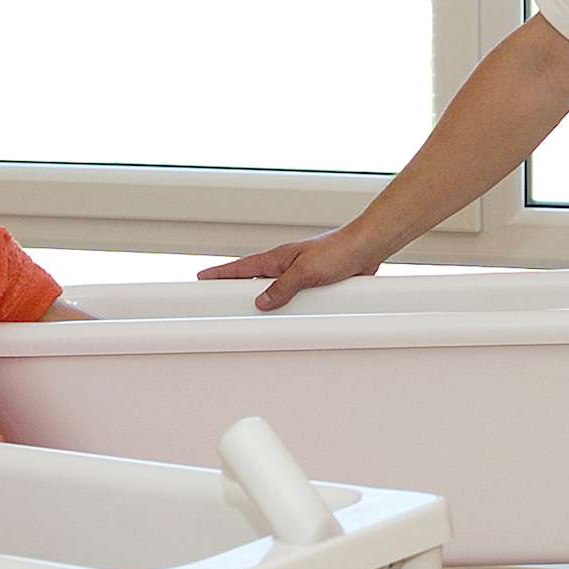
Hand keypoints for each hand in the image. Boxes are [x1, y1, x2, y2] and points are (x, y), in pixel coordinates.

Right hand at [198, 230, 380, 310]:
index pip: (240, 268)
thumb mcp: (306, 272)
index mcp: (277, 259)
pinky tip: (290, 320)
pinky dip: (290, 309)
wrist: (367, 248)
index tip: (201, 280)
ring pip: (276, 294)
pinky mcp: (316, 285)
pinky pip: (297, 300)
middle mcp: (285, 267)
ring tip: (253, 320)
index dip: (219, 275)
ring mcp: (299, 277)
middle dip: (238, 294)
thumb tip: (262, 302)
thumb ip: (283, 287)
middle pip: (254, 283)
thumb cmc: (339, 250)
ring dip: (267, 305)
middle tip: (220, 307)